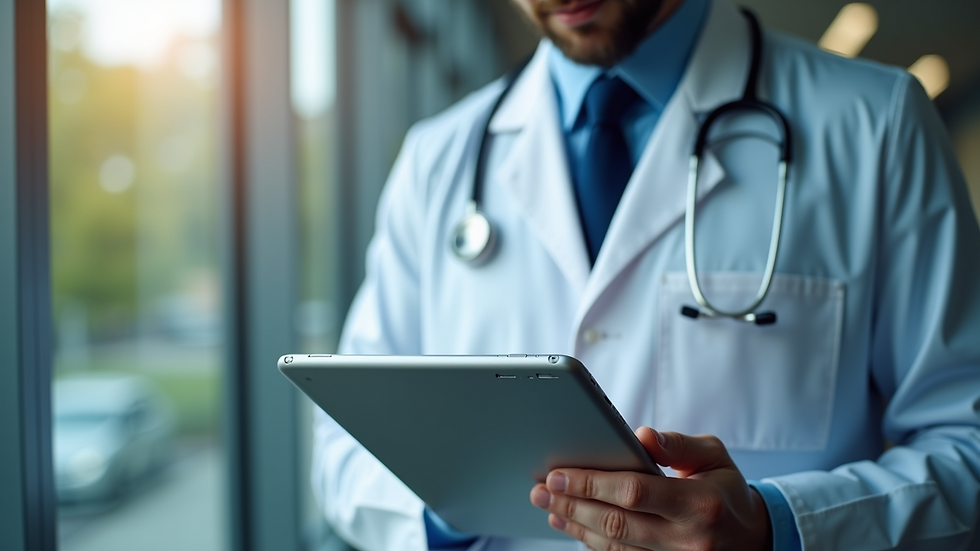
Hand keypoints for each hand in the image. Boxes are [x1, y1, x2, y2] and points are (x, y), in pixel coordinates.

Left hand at [529, 428, 770, 550]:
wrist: (752, 538)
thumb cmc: (725, 489)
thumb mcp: (714, 456)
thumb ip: (678, 444)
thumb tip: (642, 435)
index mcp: (699, 503)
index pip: (635, 492)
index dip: (592, 483)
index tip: (559, 473)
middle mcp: (685, 539)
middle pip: (616, 523)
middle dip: (572, 504)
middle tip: (541, 489)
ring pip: (613, 546)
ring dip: (575, 525)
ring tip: (547, 505)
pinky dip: (591, 542)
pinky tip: (571, 525)